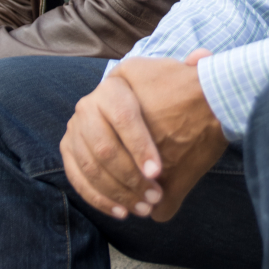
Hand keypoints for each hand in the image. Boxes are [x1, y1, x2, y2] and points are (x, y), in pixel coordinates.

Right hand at [60, 52, 225, 222]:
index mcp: (114, 85)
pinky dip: (99, 199)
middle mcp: (89, 104)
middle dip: (130, 178)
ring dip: (118, 193)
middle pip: (105, 147)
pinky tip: (122, 212)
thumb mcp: (183, 84)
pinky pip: (79, 178)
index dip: (140, 147)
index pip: (124, 118)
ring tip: (145, 208)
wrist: (152, 110)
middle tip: (155, 196)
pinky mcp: (70, 150)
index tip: (158, 172)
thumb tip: (199, 57)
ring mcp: (76, 127)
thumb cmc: (173, 101)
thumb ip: (192, 71)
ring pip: (91, 166)